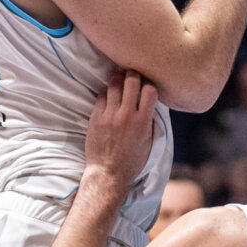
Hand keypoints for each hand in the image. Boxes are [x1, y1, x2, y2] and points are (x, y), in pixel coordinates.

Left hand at [84, 69, 158, 188]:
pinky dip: (107, 92)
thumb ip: (150, 120)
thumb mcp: (149, 141)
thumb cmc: (131, 160)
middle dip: (133, 74)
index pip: (150, 90)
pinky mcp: (96, 117)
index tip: (147, 85)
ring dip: (118, 79)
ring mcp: (110, 115)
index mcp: (143, 121)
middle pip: (131, 81)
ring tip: (120, 78)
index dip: (149, 84)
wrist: (108, 173)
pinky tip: (109, 94)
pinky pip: (102, 96)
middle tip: (133, 73)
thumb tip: (150, 103)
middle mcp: (126, 115)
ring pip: (114, 84)